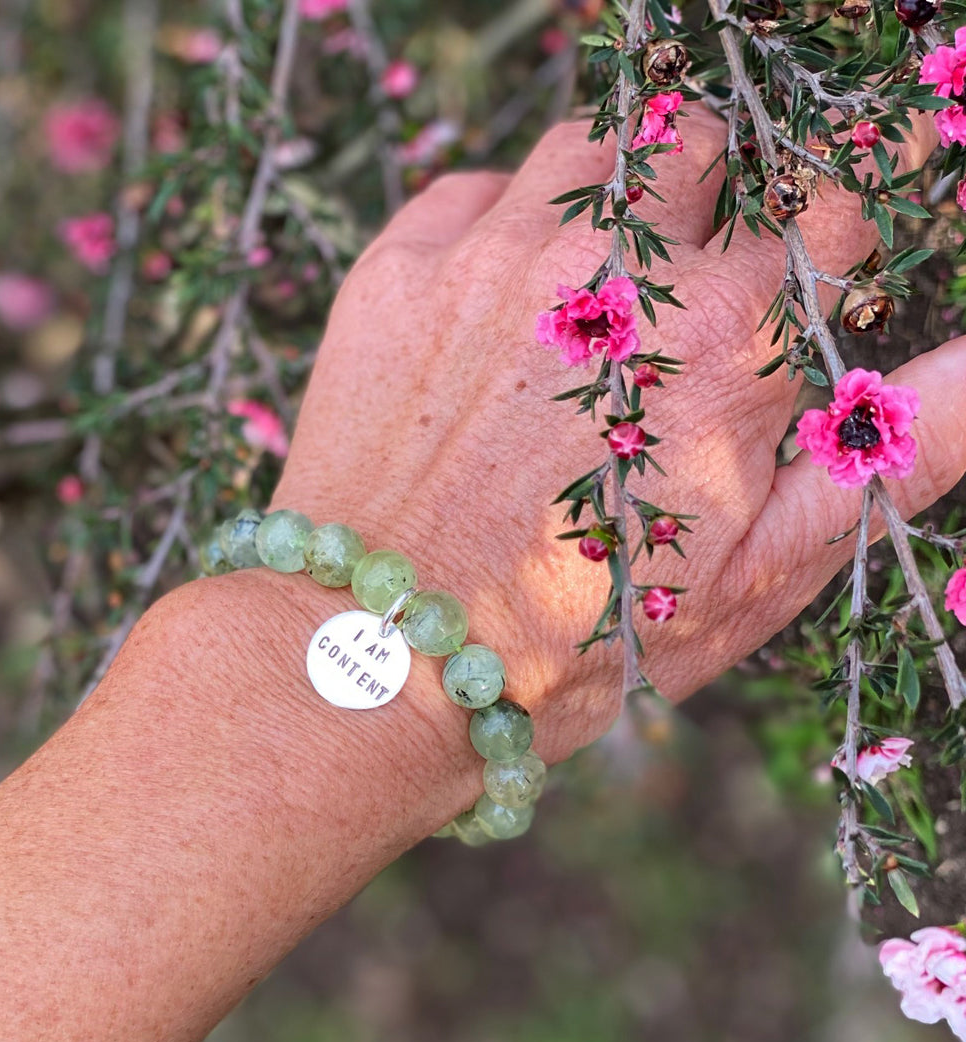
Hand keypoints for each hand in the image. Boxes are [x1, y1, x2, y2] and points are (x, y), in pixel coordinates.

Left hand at [272, 107, 965, 764]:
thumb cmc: (574, 640)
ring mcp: (498, 259)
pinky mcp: (401, 268)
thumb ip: (894, 456)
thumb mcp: (757, 578)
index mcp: (731, 347)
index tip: (776, 286)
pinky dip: (494, 226)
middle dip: (708, 207)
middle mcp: (621, 275)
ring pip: (591, 150)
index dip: (813, 241)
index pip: (825, 212)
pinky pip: (472, 188)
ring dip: (606, 201)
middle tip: (667, 301)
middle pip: (707, 153)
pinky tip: (489, 313)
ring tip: (583, 298)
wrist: (379, 660)